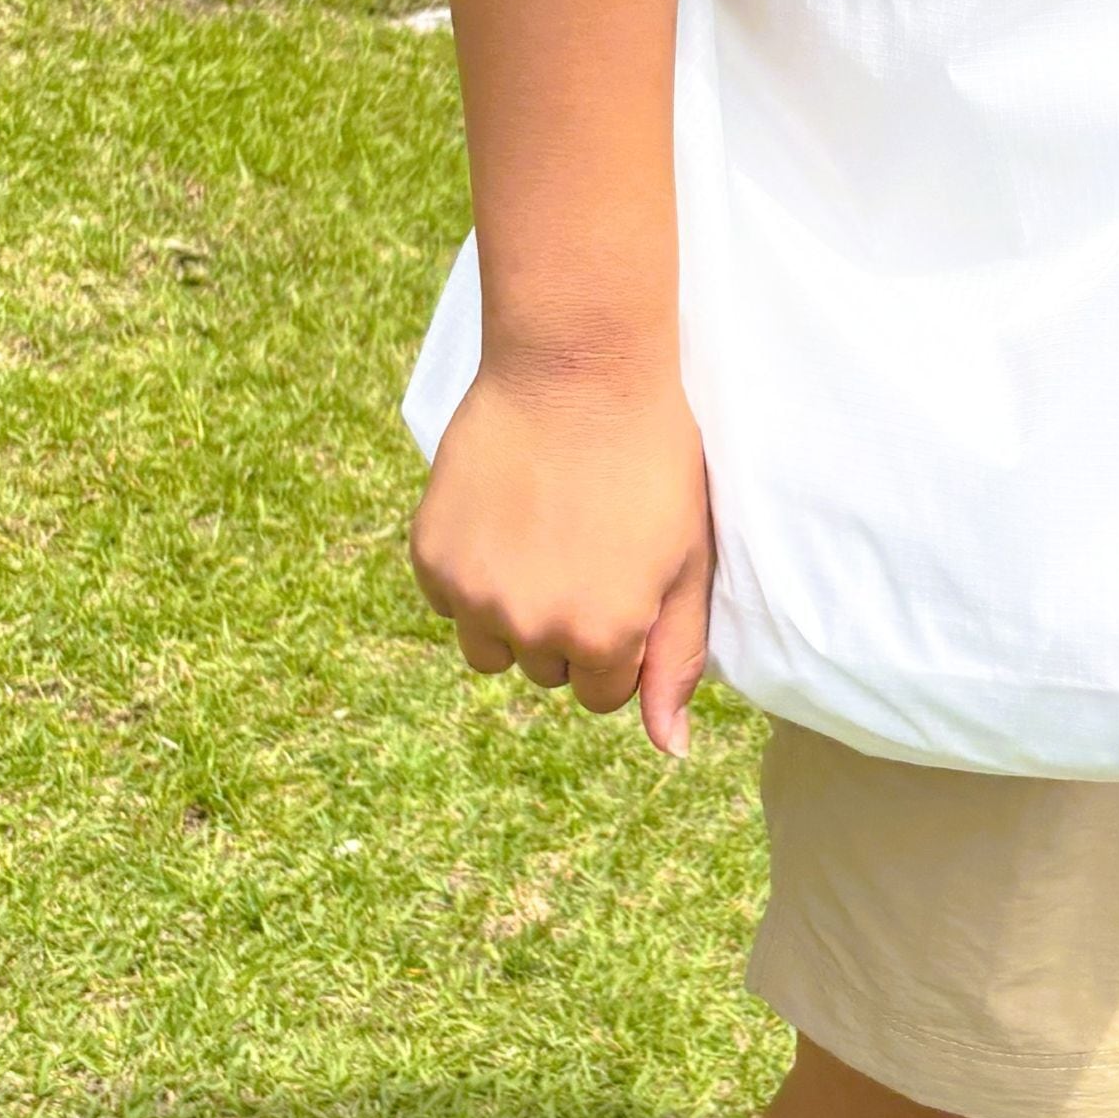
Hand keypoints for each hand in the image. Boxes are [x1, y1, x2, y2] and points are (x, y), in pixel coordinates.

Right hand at [410, 356, 713, 755]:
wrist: (577, 367)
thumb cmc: (652, 461)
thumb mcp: (687, 562)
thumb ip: (677, 661)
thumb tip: (668, 750)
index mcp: (604, 638)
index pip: (605, 693)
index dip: (620, 639)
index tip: (625, 581)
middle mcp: (533, 629)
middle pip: (547, 672)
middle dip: (567, 627)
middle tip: (585, 547)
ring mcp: (474, 594)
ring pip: (490, 648)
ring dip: (512, 615)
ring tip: (542, 539)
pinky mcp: (431, 556)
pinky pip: (449, 601)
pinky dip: (471, 574)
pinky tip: (504, 518)